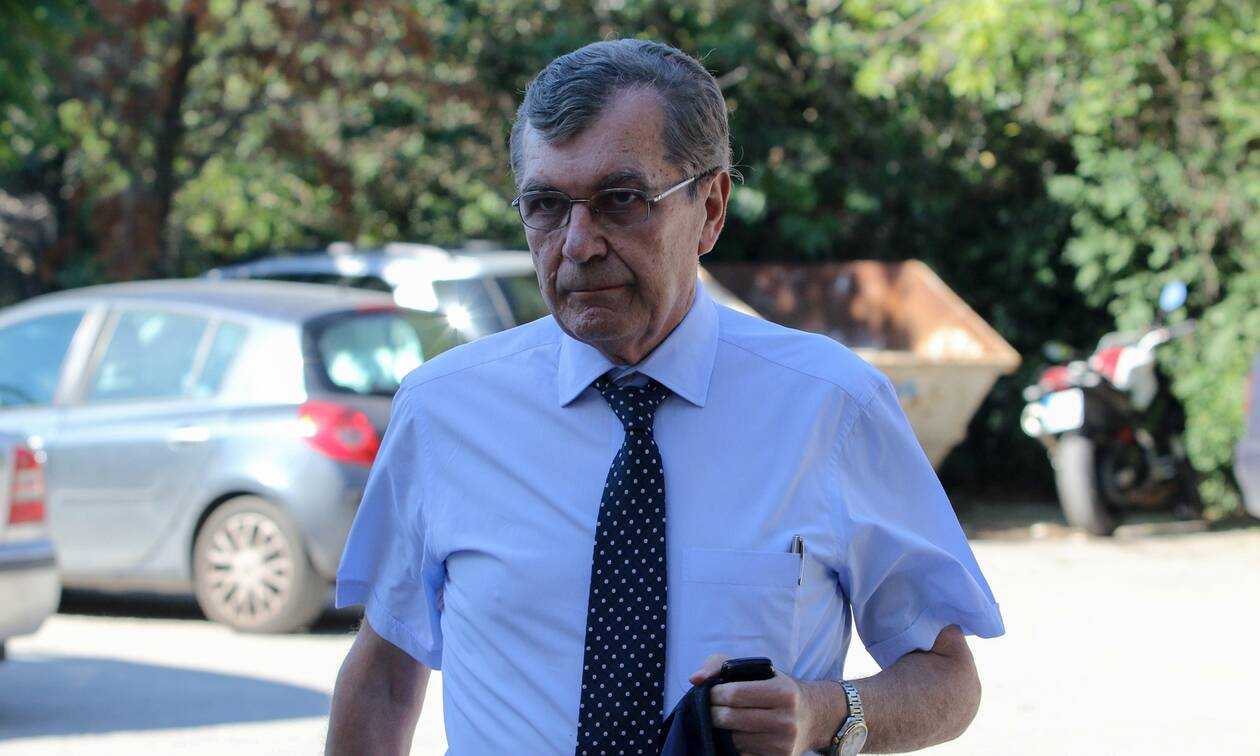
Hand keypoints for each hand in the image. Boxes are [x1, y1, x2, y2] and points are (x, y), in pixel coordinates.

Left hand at [688, 653, 815, 755]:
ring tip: (722, 719)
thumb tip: (694, 679)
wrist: (812, 716)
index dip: (714, 694)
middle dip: (713, 712)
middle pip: (730, 719)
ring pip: (733, 740)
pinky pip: (742, 754)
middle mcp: (786, 720)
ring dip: (721, 730)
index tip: (709, 692)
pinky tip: (735, 734)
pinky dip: (733, 745)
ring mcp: (783, 744)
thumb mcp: (756, 669)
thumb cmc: (775, 687)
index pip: (734, 694)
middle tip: (710, 708)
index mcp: (783, 692)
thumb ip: (720, 664)